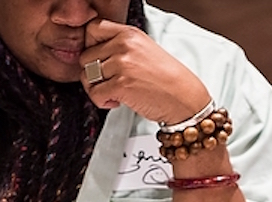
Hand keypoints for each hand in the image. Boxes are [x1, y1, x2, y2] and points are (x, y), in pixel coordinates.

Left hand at [80, 18, 210, 123]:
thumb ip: (120, 47)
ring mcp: (122, 65)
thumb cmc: (167, 79)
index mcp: (129, 33)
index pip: (92, 29)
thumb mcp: (144, 50)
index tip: (99, 60)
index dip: (90, 47)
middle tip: (108, 83)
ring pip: (87, 76)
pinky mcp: (121, 85)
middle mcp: (124, 45)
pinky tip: (117, 102)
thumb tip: (93, 55)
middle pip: (85, 57)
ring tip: (114, 93)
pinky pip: (95, 94)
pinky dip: (102, 102)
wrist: (185, 99)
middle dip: (92, 74)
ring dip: (96, 89)